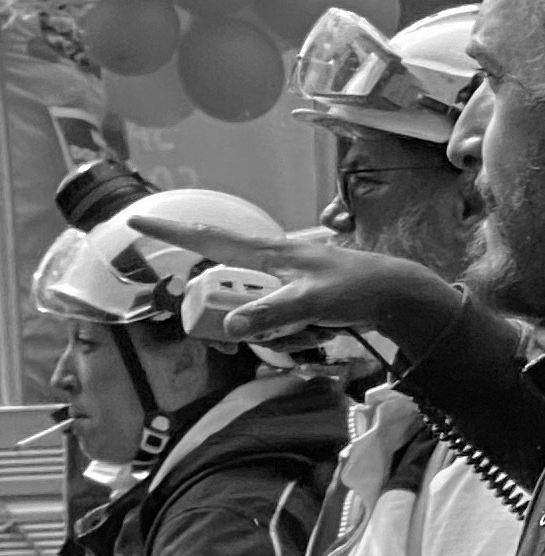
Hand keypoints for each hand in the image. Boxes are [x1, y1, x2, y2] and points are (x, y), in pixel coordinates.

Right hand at [136, 217, 464, 356]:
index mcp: (267, 253)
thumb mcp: (309, 302)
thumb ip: (267, 314)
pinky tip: (322, 331)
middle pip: (228, 290)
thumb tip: (228, 328)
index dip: (172, 233)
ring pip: (254, 311)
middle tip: (282, 327)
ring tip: (314, 328)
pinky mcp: (298, 295)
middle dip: (241, 317)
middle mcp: (270, 262)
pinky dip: (294, 333)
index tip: (137, 222)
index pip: (209, 240)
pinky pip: (277, 321)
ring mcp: (284, 279)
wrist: (397, 293)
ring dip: (277, 330)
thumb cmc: (354, 288)